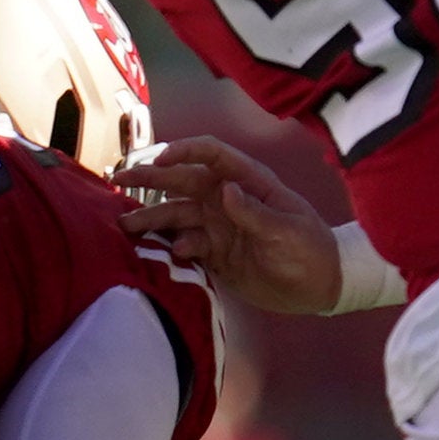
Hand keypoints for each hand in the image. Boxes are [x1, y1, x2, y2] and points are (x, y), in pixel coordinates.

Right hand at [120, 134, 352, 316]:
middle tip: (118, 180)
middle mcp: (227, 200)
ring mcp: (216, 226)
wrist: (320, 287)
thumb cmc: (311, 251)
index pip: (213, 156)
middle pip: (182, 182)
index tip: (160, 159)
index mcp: (249, 183)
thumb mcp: (288, 231)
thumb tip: (224, 189)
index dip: (186, 151)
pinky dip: (163, 247)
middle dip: (150, 179)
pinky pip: (180, 244)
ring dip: (150, 219)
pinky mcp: (211, 252)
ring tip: (125, 227)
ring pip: (175, 215)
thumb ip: (255, 213)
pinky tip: (152, 253)